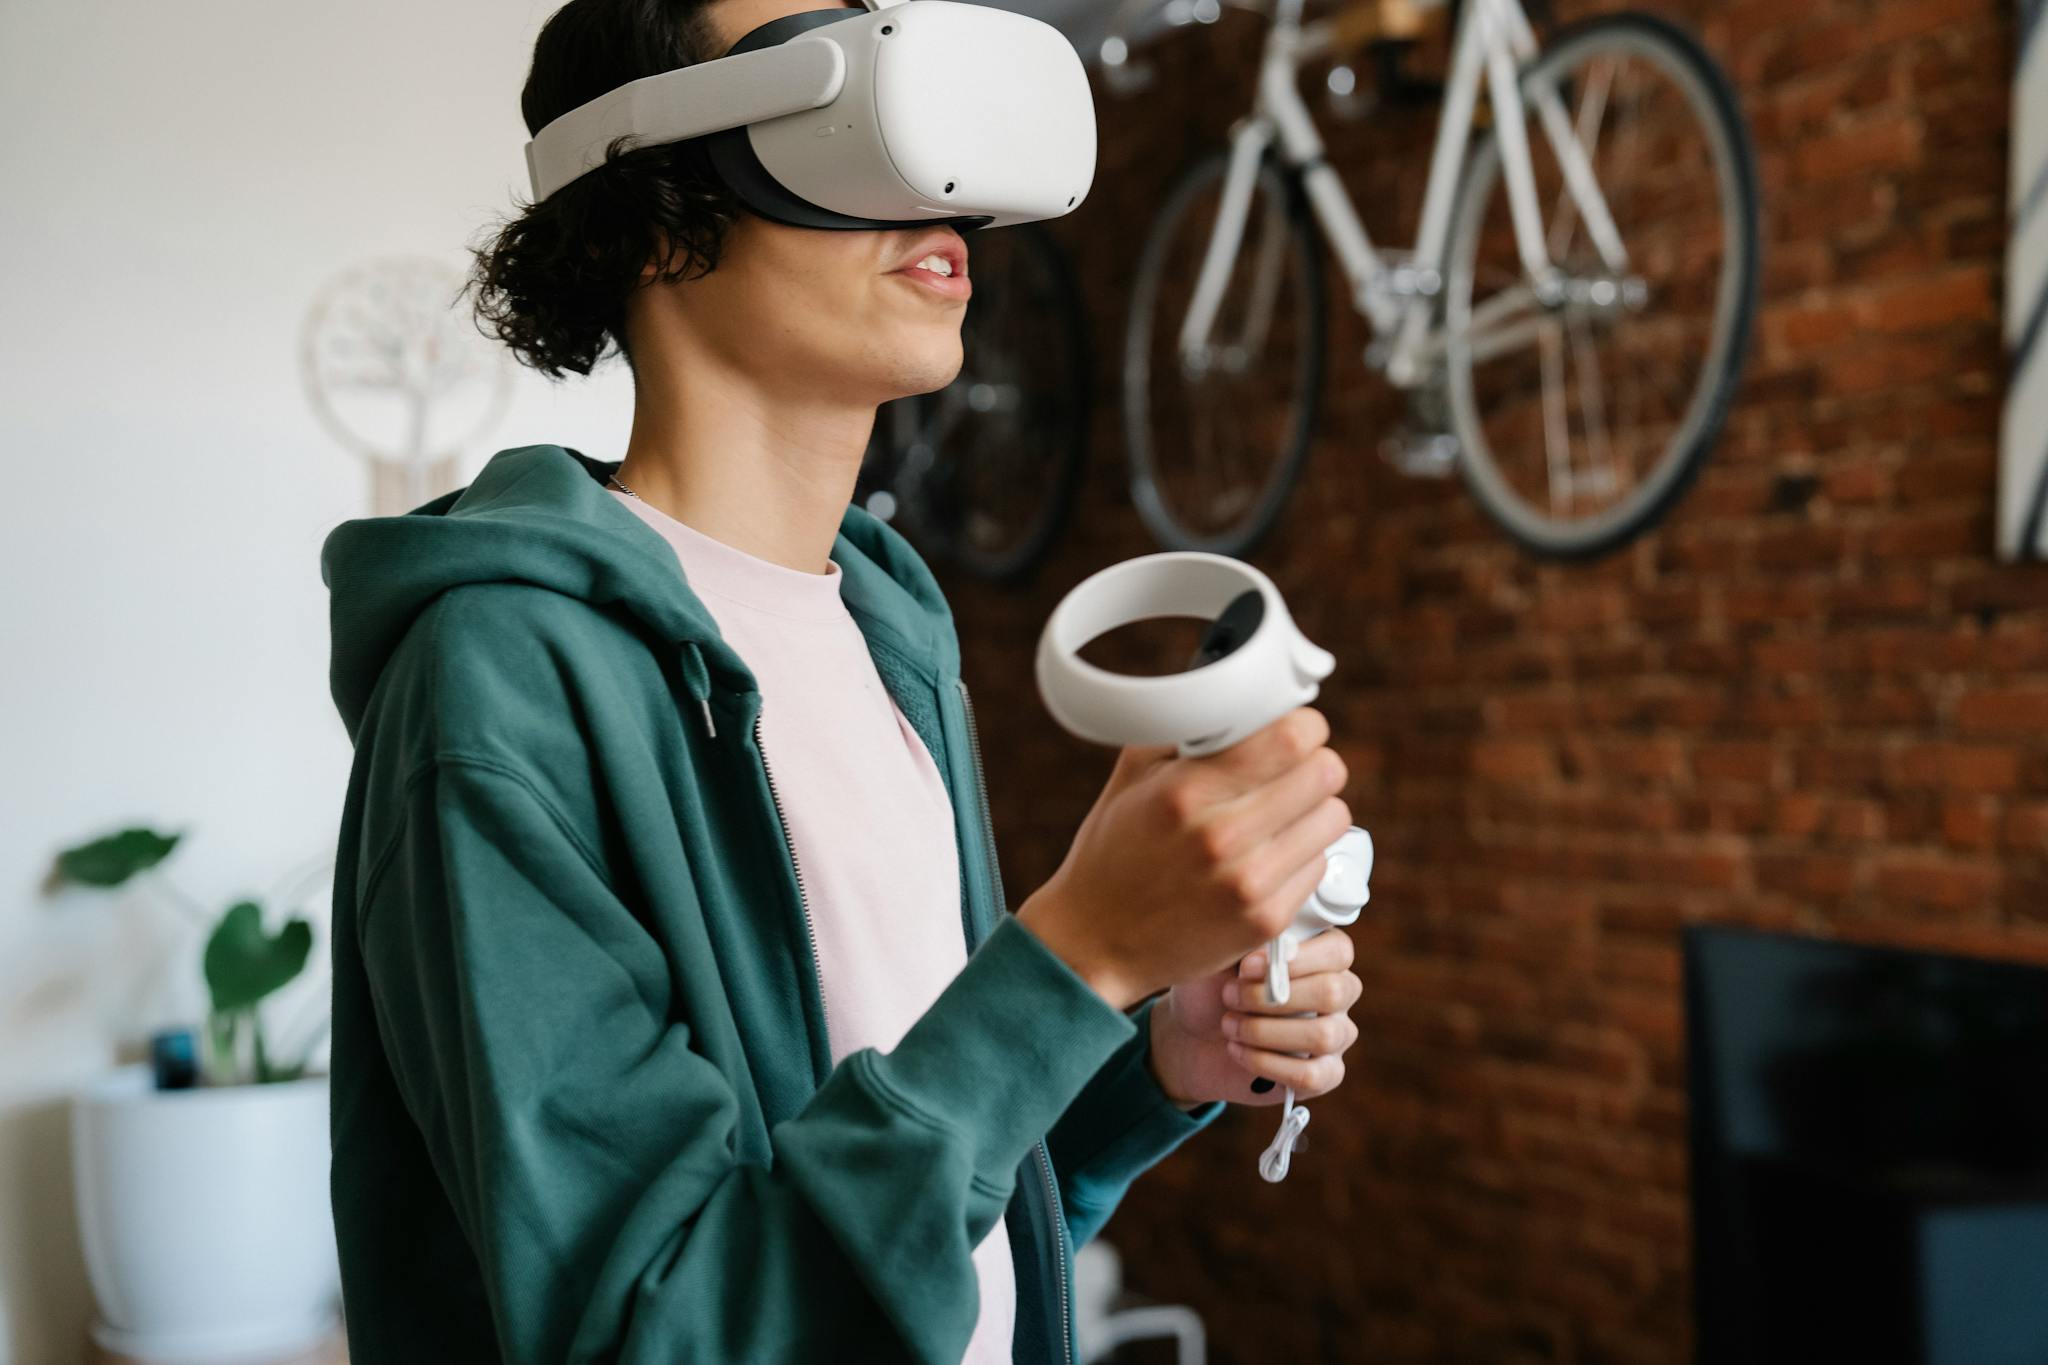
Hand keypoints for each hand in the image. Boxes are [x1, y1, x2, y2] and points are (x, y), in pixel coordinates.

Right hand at [1017, 708, 1351, 1010]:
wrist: (1096, 942)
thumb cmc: (1113, 854)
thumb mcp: (1132, 779)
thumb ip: (1184, 731)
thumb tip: (1242, 700)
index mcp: (1186, 792)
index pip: (1292, 736)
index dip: (1303, 725)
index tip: (1293, 730)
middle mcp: (1223, 836)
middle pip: (1326, 772)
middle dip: (1312, 762)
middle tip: (1289, 770)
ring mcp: (1249, 883)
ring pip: (1334, 817)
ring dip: (1314, 809)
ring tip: (1280, 815)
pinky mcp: (1266, 920)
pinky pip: (1320, 864)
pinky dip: (1302, 855)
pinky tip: (1268, 857)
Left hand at [1146, 928, 1360, 1107]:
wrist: (1192, 1035)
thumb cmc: (1214, 986)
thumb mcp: (1225, 955)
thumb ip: (1252, 942)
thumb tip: (1273, 943)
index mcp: (1323, 956)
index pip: (1338, 951)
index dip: (1297, 958)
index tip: (1247, 965)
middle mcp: (1339, 994)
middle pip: (1332, 993)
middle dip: (1271, 997)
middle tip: (1229, 995)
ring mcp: (1336, 1036)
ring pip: (1323, 1036)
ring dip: (1264, 1030)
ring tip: (1227, 1024)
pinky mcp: (1324, 1075)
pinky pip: (1310, 1075)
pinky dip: (1266, 1062)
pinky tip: (1236, 1049)